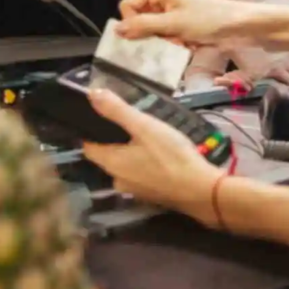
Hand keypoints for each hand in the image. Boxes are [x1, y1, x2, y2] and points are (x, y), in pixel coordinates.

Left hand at [80, 88, 221, 223]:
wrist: (200, 190)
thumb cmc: (170, 155)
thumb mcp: (144, 126)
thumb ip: (117, 110)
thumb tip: (91, 93)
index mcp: (110, 163)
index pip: (89, 146)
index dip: (92, 131)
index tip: (102, 117)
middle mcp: (117, 179)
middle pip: (107, 156)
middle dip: (116, 140)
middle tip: (134, 124)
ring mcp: (134, 190)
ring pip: (125, 166)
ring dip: (132, 152)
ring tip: (150, 137)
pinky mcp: (150, 195)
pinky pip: (140, 174)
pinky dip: (145, 164)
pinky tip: (161, 155)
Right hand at [119, 0, 251, 47]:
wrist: (237, 25)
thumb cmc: (207, 20)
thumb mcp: (172, 24)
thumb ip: (142, 26)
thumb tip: (116, 29)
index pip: (127, 6)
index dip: (133, 23)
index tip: (147, 36)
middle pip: (138, 18)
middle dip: (150, 33)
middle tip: (167, 40)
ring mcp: (171, 7)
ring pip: (151, 28)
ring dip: (163, 39)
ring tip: (179, 42)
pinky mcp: (179, 19)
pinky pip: (164, 32)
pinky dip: (172, 40)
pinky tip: (185, 43)